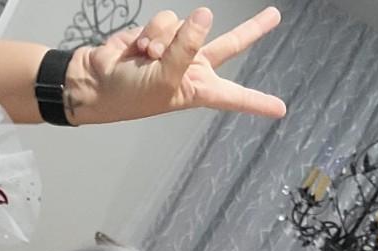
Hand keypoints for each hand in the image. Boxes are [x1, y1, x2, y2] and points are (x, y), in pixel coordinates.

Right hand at [68, 7, 285, 125]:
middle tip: (274, 15)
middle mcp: (192, 67)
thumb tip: (204, 15)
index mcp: (198, 89)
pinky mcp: (161, 33)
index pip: (234, 95)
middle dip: (252, 29)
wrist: (97, 81)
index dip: (257, 102)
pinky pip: (166, 20)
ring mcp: (177, 48)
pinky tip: (138, 48)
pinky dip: (151, 32)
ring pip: (186, 26)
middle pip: (230, 45)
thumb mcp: (163, 79)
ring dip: (164, 38)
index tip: (280, 110)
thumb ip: (185, 47)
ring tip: (147, 56)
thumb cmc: (130, 95)